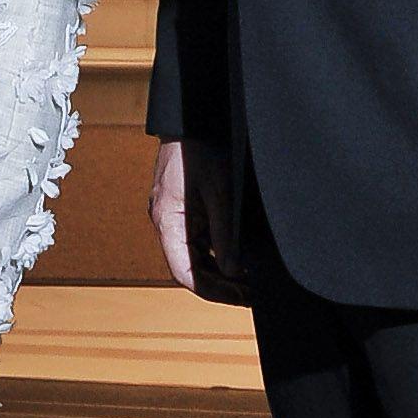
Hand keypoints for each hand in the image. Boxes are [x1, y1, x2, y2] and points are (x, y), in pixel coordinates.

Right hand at [151, 139, 244, 302]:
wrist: (190, 119)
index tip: (240, 298)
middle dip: (220, 285)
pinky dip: (216, 254)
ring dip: (219, 272)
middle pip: (189, 268)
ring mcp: (173, 217)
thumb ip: (225, 234)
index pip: (184, 272)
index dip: (212, 291)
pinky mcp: (183, 210)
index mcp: (167, 220)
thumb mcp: (220, 192)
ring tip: (249, 281)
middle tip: (252, 294)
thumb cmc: (200, 148)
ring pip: (194, 258)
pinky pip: (197, 241)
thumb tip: (234, 271)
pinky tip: (238, 260)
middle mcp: (166, 223)